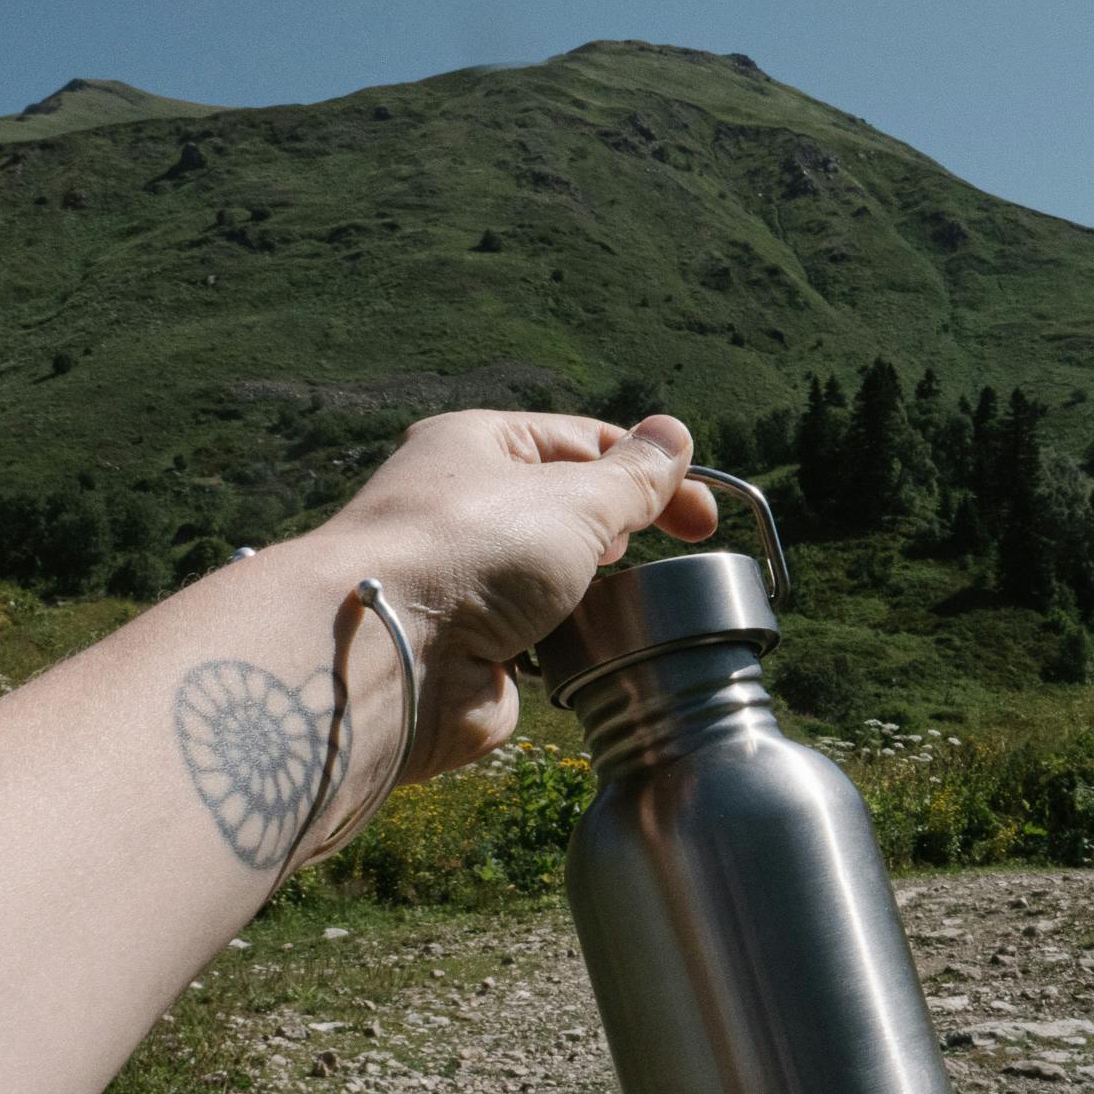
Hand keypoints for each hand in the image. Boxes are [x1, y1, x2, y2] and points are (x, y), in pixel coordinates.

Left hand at [300, 410, 719, 778]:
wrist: (389, 656)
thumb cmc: (471, 552)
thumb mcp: (574, 498)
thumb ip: (633, 476)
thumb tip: (673, 436)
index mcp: (479, 445)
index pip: (582, 443)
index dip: (650, 474)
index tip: (705, 517)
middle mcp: (465, 508)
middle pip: (568, 511)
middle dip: (617, 535)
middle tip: (661, 557)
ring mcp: (466, 581)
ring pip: (556, 579)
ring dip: (592, 595)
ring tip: (611, 605)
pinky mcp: (471, 647)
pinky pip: (540, 639)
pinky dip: (568, 646)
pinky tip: (584, 651)